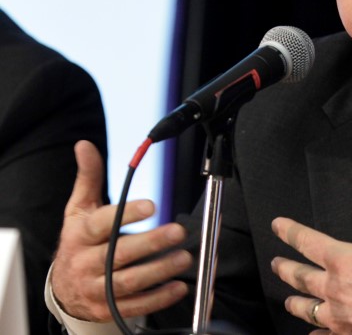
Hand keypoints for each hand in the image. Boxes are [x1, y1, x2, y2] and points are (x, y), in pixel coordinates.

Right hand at [51, 140, 192, 321]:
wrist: (63, 287)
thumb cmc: (79, 241)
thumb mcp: (78, 209)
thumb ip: (88, 178)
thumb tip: (84, 146)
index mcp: (81, 235)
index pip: (102, 224)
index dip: (126, 214)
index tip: (151, 205)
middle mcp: (87, 263)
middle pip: (120, 254)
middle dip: (151, 243)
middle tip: (179, 232)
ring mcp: (97, 289)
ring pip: (129, 281)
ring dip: (159, 270)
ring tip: (184, 258)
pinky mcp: (108, 308)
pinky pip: (135, 305)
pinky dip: (158, 298)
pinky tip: (178, 287)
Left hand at [271, 161, 351, 334]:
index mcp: (345, 263)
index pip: (308, 242)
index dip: (289, 231)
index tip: (278, 226)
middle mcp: (336, 292)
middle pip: (300, 278)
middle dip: (285, 269)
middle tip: (276, 263)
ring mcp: (342, 319)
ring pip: (308, 310)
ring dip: (296, 303)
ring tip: (289, 300)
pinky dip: (317, 334)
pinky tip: (314, 334)